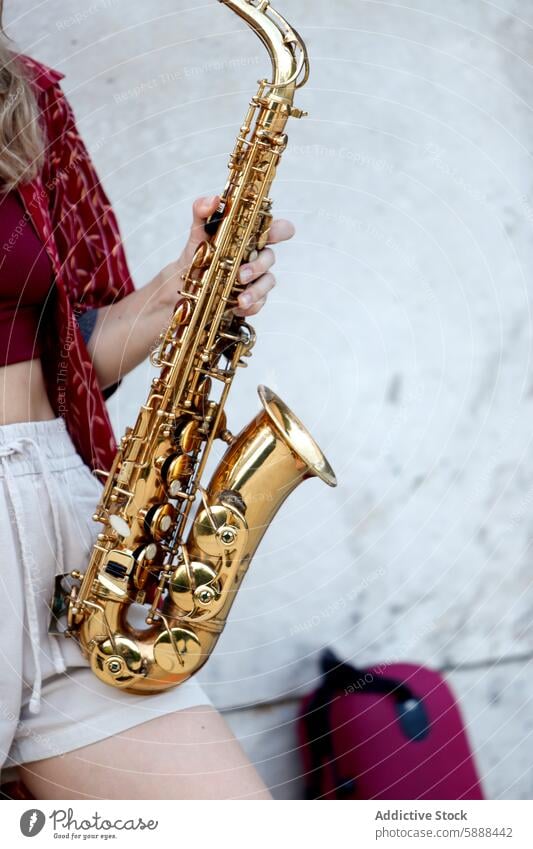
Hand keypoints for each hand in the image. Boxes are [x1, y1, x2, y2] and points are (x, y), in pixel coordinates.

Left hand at [178, 195, 295, 316]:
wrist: (181, 286)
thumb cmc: (196, 255)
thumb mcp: (196, 233)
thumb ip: (202, 212)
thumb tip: (213, 200)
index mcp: (249, 237)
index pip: (275, 229)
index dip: (281, 230)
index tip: (275, 234)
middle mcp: (256, 257)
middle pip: (271, 258)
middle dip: (259, 266)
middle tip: (240, 275)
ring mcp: (255, 279)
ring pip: (268, 282)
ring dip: (256, 291)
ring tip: (240, 299)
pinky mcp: (250, 298)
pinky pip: (259, 303)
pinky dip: (250, 306)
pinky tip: (236, 307)